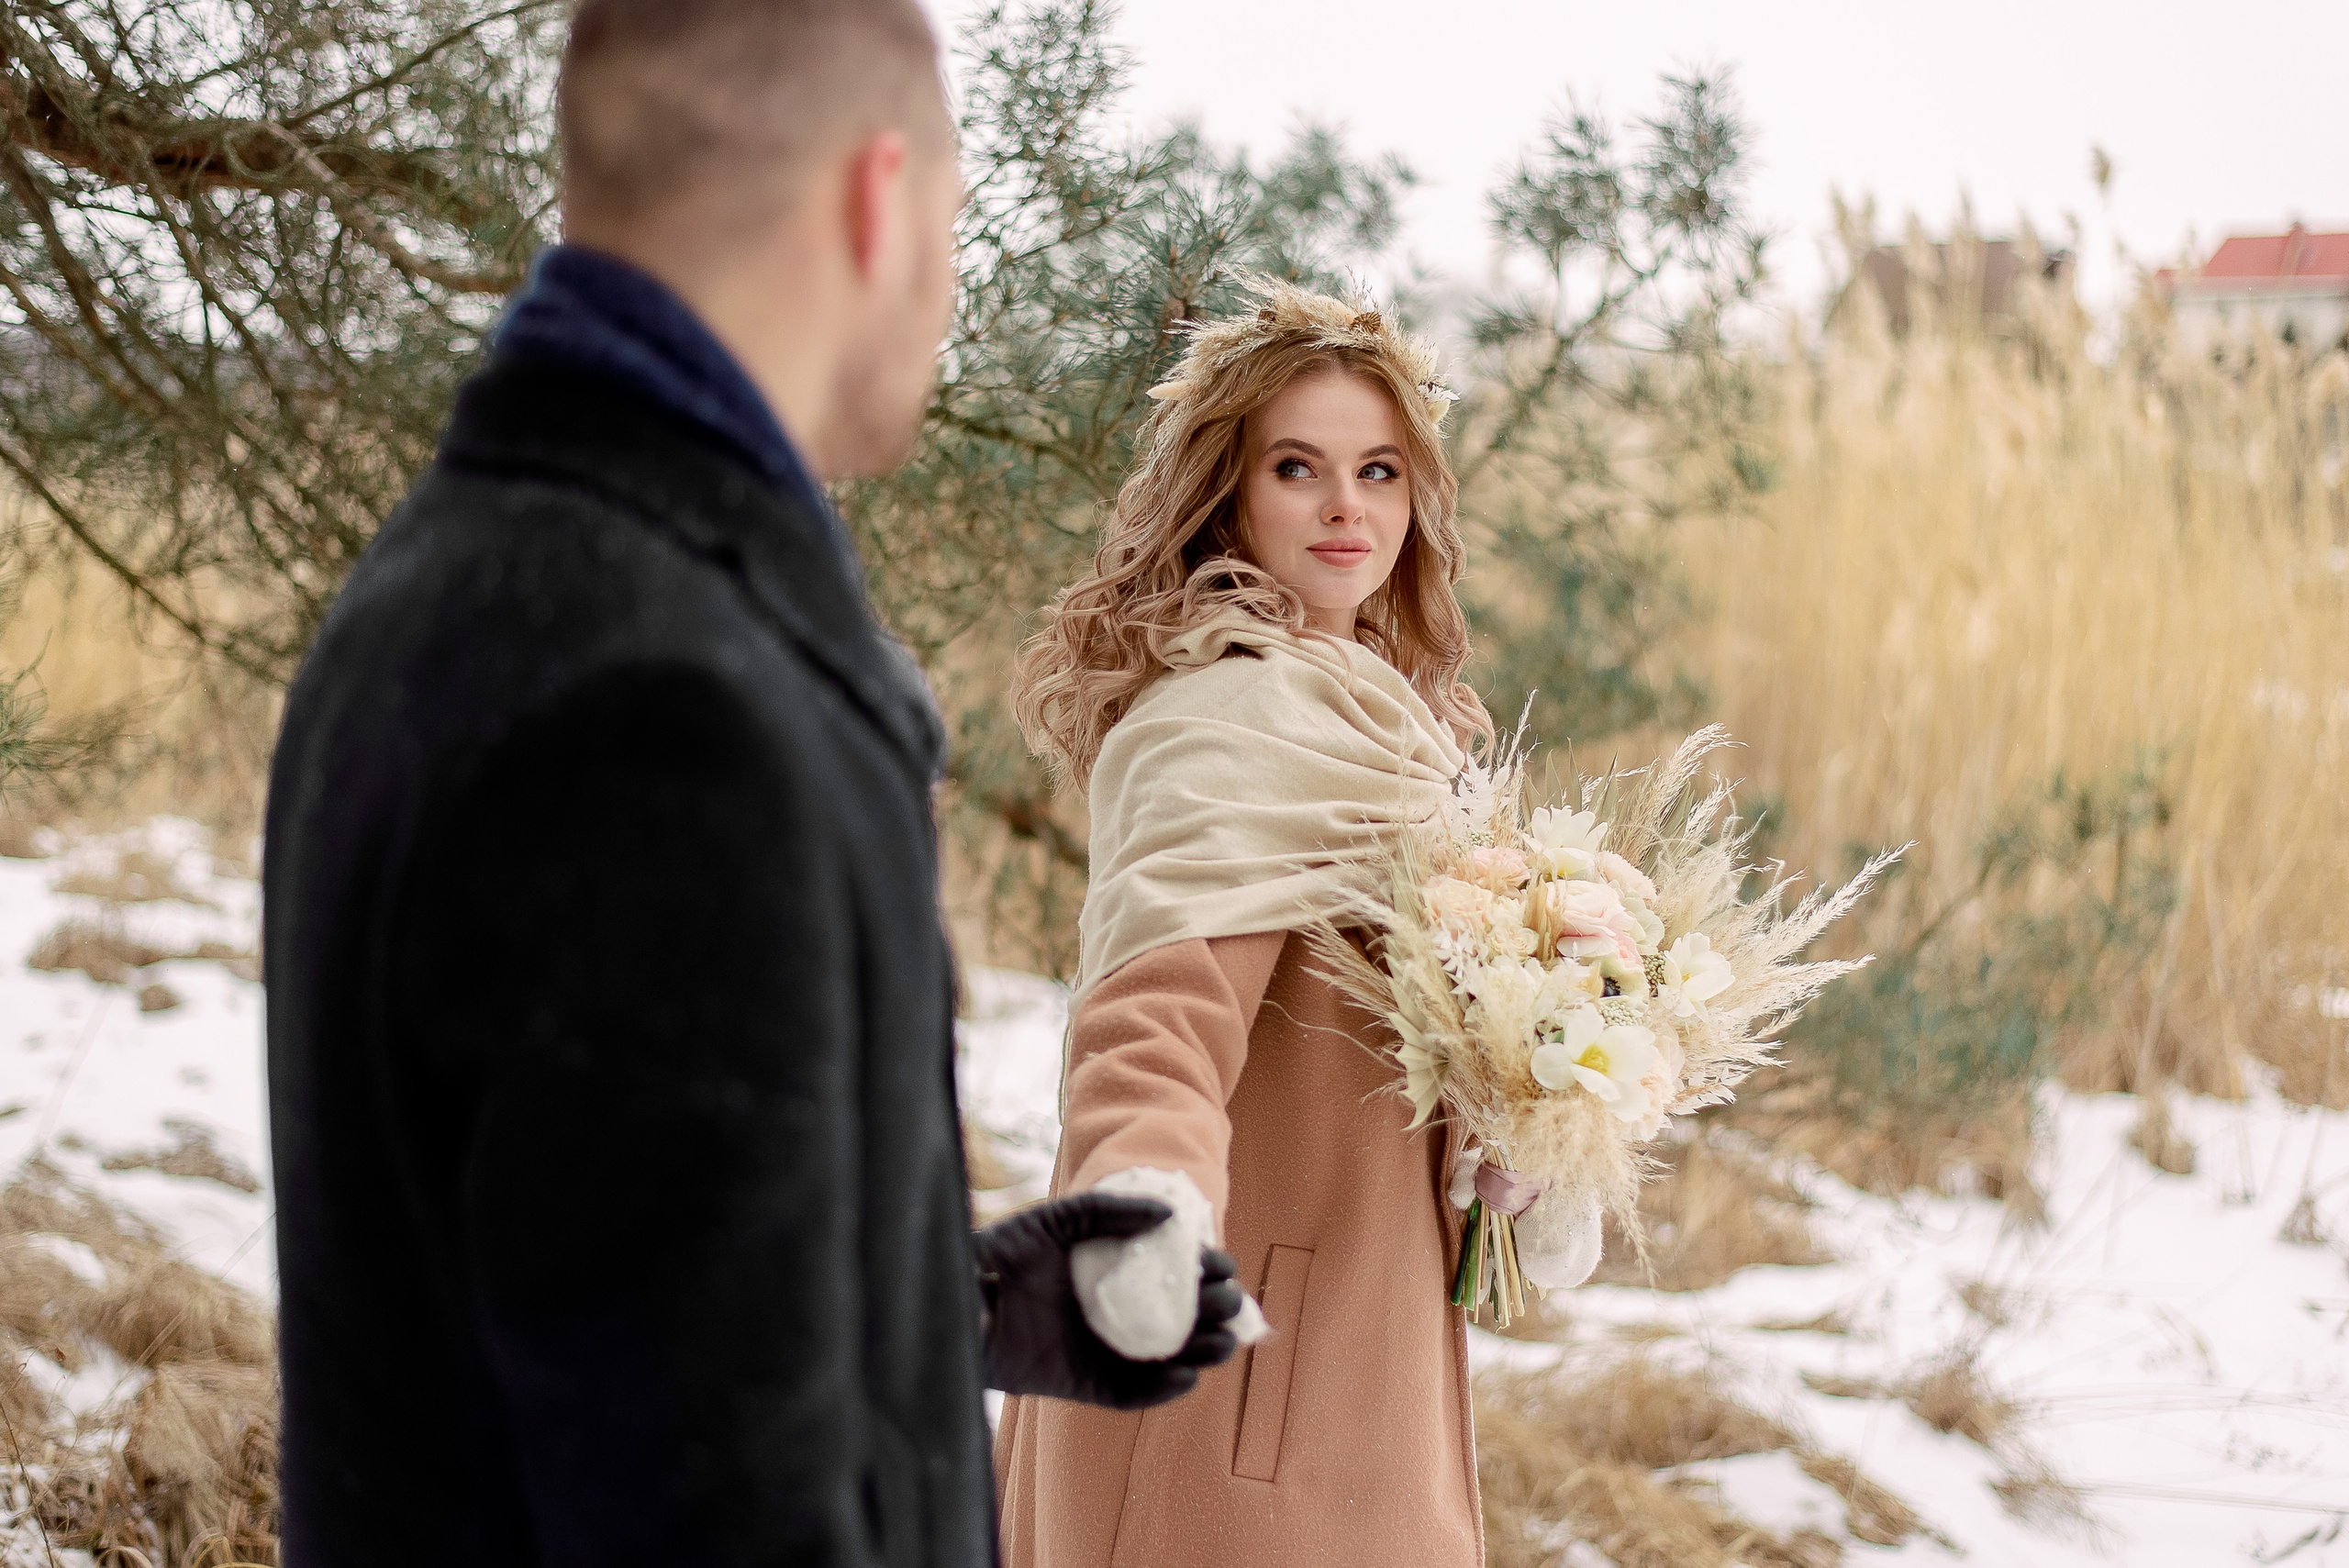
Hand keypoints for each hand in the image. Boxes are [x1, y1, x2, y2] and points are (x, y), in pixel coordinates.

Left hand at [975, 1193, 1243, 1409]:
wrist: (958, 1301)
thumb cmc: (1001, 1253)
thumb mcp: (1057, 1221)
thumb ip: (1109, 1212)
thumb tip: (1170, 1215)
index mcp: (1115, 1274)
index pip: (1173, 1275)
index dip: (1203, 1271)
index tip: (1220, 1264)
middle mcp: (1115, 1314)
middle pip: (1180, 1319)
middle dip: (1212, 1314)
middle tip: (1227, 1305)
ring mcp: (1102, 1352)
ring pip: (1167, 1360)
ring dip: (1200, 1354)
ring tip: (1220, 1344)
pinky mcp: (1084, 1385)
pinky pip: (1130, 1395)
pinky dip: (1160, 1391)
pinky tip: (1184, 1376)